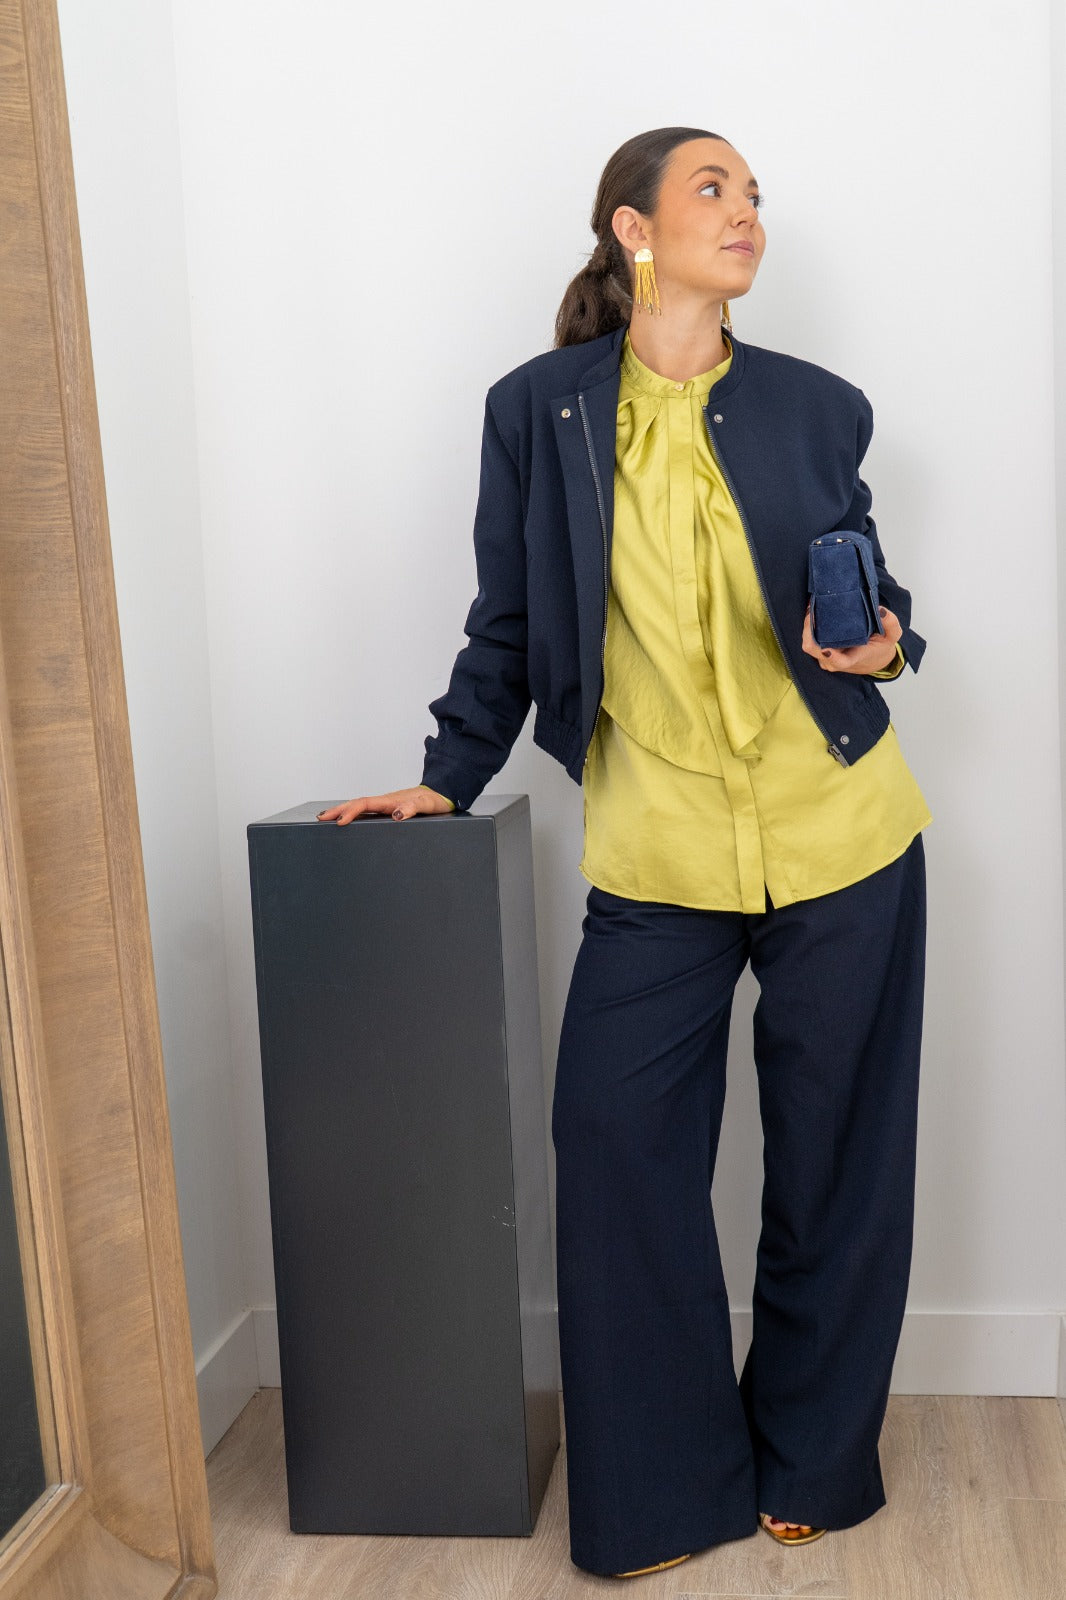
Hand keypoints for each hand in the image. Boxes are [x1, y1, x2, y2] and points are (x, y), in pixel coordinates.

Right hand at [316, 785, 455, 823]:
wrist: (442, 794)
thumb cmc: (435, 801)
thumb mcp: (426, 805)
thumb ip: (412, 808)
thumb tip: (396, 815)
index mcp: (390, 800)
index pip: (365, 804)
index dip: (351, 812)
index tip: (339, 821)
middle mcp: (385, 801)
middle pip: (356, 804)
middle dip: (337, 810)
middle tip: (320, 819)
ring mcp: (385, 805)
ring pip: (359, 806)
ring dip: (342, 811)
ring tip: (325, 818)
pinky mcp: (388, 809)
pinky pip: (366, 810)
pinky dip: (353, 813)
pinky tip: (347, 819)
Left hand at [802, 602, 901, 673]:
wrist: (874, 659)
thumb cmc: (881, 647)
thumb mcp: (892, 635)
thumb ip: (890, 623)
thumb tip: (880, 610)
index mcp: (853, 658)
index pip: (840, 661)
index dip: (830, 656)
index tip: (825, 647)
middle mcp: (836, 661)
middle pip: (814, 650)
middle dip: (809, 630)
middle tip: (813, 608)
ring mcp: (826, 658)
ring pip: (809, 645)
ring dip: (808, 627)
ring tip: (812, 606)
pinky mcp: (821, 653)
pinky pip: (810, 641)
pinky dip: (809, 628)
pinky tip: (814, 612)